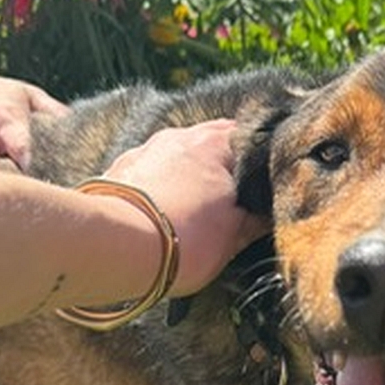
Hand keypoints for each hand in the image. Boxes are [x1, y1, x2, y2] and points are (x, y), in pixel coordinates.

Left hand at [101, 119, 268, 295]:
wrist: (117, 247)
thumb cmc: (185, 237)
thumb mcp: (234, 236)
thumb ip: (255, 219)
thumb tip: (268, 214)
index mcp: (215, 143)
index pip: (250, 137)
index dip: (260, 161)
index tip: (264, 183)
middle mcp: (178, 137)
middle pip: (209, 144)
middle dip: (220, 168)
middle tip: (230, 200)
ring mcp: (144, 151)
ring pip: (175, 158)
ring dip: (186, 177)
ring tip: (192, 209)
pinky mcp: (117, 171)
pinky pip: (147, 174)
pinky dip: (157, 188)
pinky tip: (160, 213)